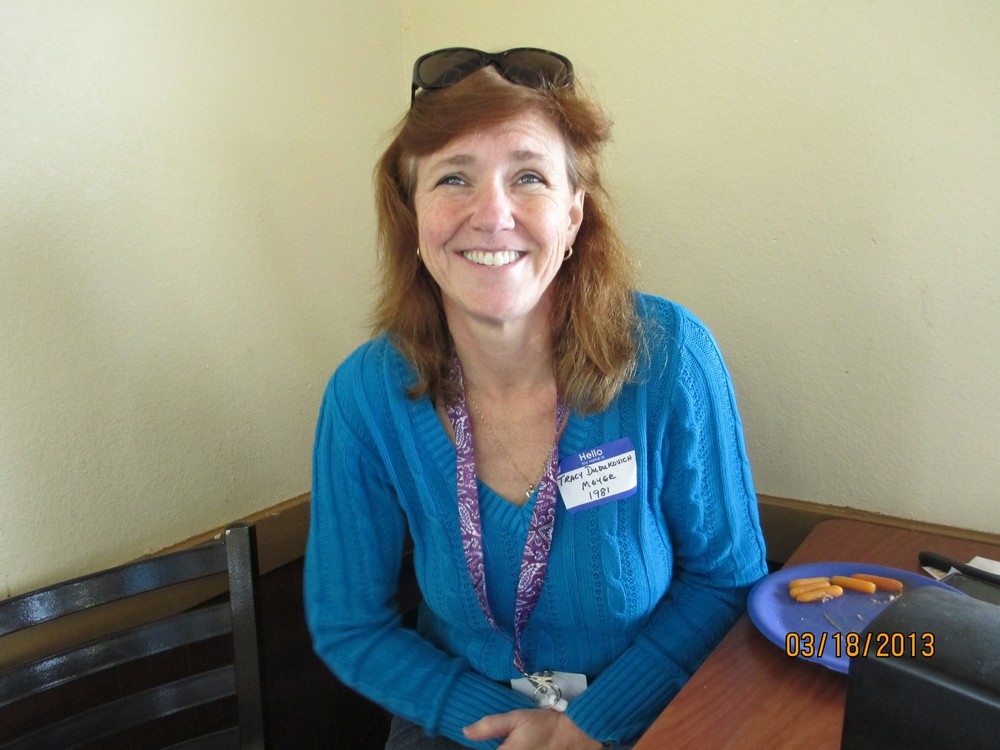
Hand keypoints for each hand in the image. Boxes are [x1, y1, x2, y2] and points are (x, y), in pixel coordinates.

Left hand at [463, 709, 602, 749]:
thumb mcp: (516, 719)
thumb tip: (465, 731)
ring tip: (523, 745)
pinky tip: (531, 749)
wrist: (577, 733)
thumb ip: (489, 726)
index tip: (496, 743)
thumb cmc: (544, 724)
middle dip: (504, 749)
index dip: (487, 748)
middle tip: (514, 743)